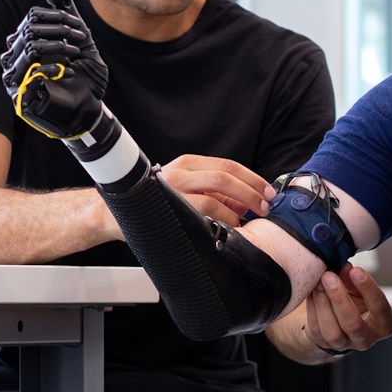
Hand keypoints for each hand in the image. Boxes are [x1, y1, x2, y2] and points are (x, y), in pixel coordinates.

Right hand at [0, 0, 107, 141]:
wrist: (88, 107)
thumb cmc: (81, 73)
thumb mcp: (77, 37)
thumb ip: (63, 9)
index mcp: (25, 44)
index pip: (32, 19)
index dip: (56, 18)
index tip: (78, 28)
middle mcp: (15, 60)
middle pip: (29, 31)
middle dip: (59, 31)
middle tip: (80, 39)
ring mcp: (16, 79)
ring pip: (28, 48)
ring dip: (57, 47)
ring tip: (75, 53)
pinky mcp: (22, 98)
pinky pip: (31, 74)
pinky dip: (52, 67)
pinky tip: (68, 70)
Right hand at [159, 155, 274, 226]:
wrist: (123, 213)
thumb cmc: (160, 203)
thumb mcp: (190, 190)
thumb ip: (218, 194)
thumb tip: (247, 203)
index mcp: (188, 164)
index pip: (228, 165)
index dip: (252, 179)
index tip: (268, 193)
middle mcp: (181, 172)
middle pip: (225, 176)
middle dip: (250, 192)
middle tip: (264, 207)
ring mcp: (174, 190)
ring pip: (215, 194)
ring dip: (237, 208)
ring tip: (246, 219)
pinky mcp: (171, 208)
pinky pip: (203, 212)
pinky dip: (221, 219)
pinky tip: (228, 227)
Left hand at [300, 263, 391, 357]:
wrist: (337, 319)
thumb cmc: (355, 301)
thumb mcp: (359, 289)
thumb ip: (353, 278)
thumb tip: (345, 267)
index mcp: (383, 324)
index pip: (379, 307)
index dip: (368, 288)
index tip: (356, 271)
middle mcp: (366, 338)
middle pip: (352, 323)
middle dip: (339, 298)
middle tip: (329, 276)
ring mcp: (344, 344)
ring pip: (332, 331)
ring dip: (323, 303)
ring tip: (318, 282)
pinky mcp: (324, 344)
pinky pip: (317, 328)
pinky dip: (312, 307)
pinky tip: (311, 290)